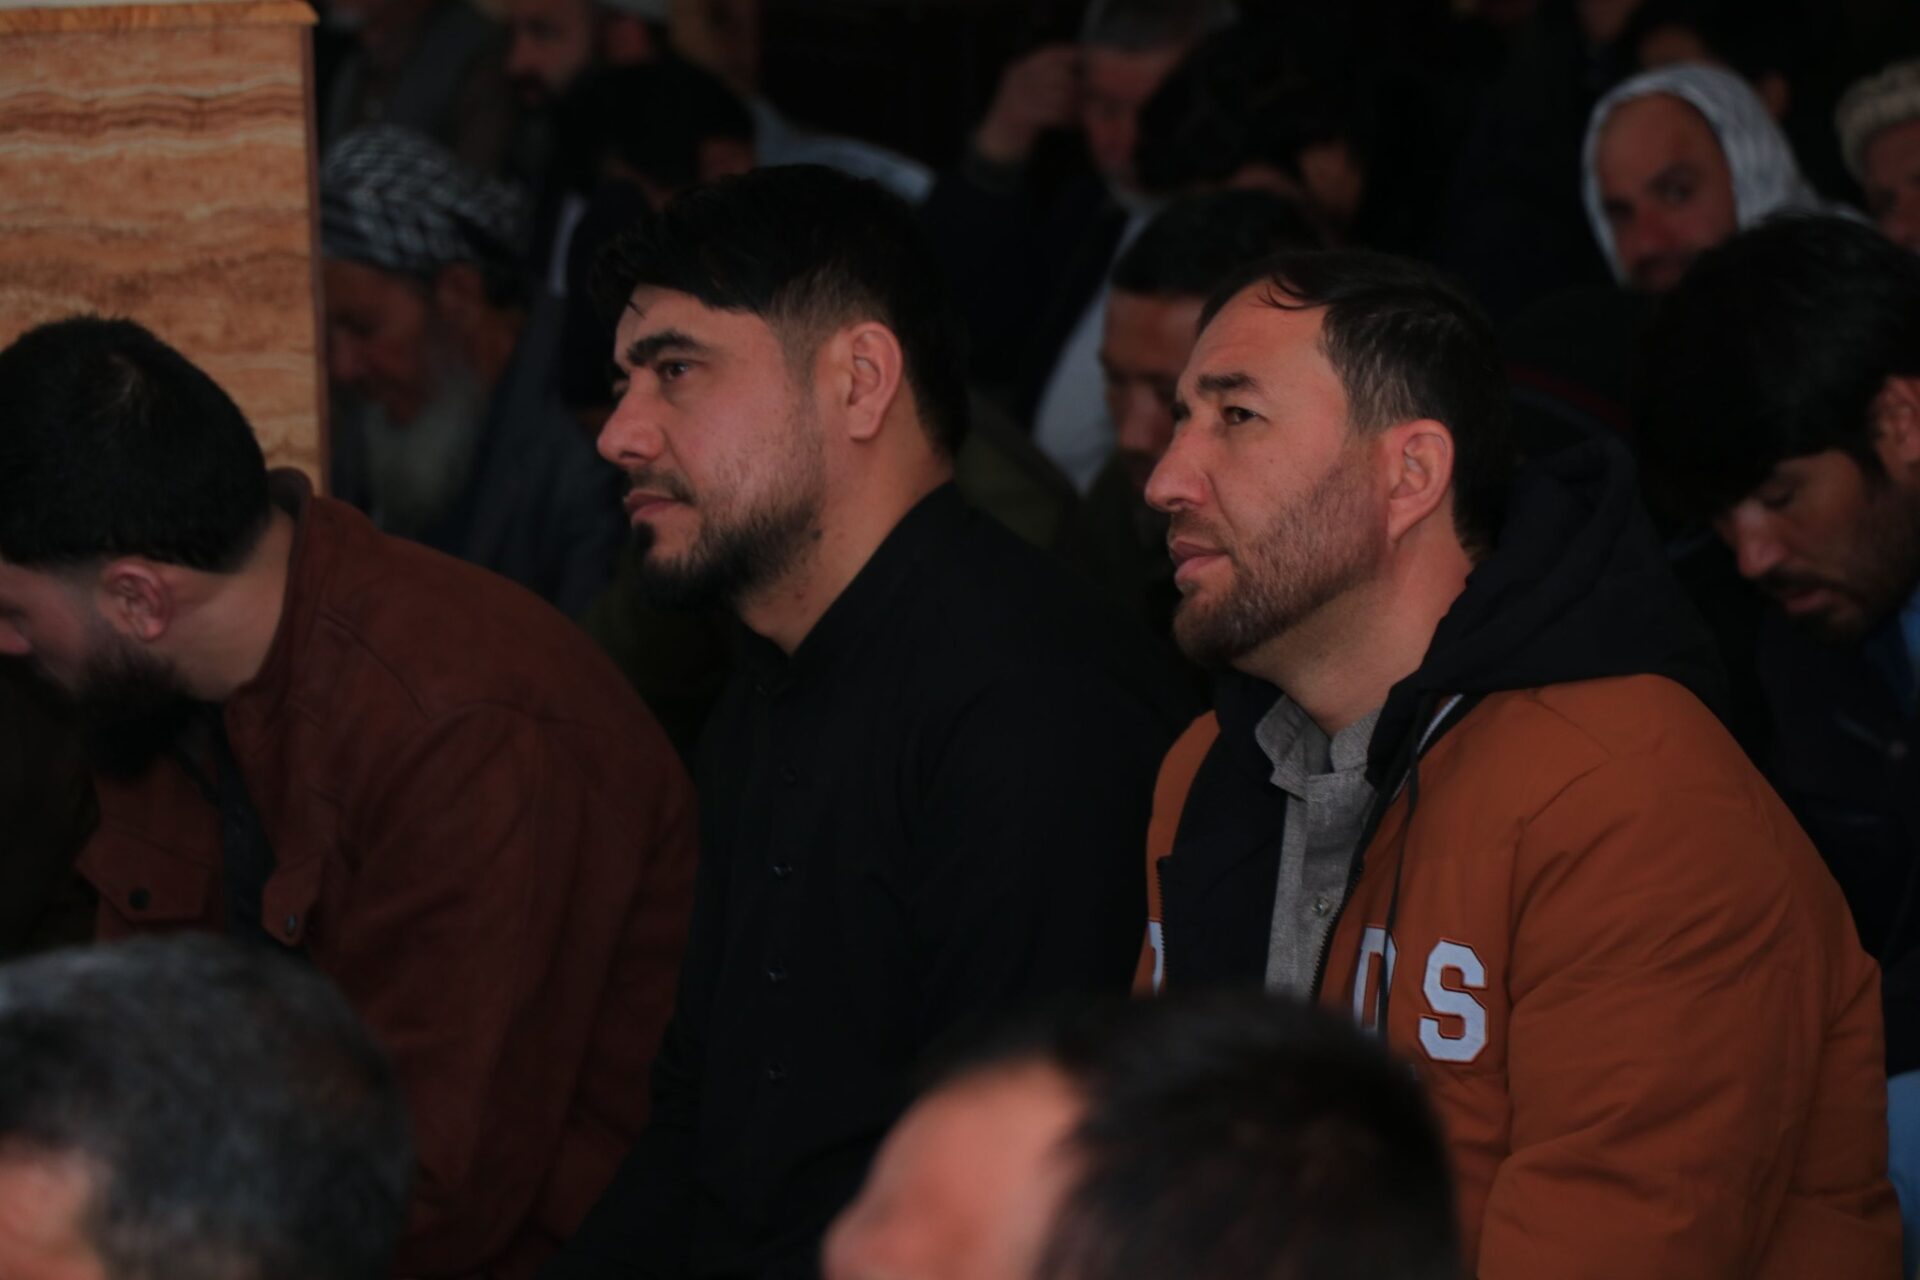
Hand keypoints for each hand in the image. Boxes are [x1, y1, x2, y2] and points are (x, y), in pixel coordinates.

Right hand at [974, 44, 1080, 168]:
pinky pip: (1051, 114)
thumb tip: (1079, 75)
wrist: (997, 143)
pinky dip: (1066, 118)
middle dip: (1078, 84)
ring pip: (1057, 95)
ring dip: (1076, 104)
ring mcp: (1017, 96)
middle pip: (1057, 74)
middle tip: (1095, 92)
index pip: (1049, 54)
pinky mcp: (1021, 116)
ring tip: (1088, 110)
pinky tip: (1075, 123)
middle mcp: (1018, 79)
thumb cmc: (1020, 117)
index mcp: (1020, 69)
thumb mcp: (1029, 93)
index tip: (1089, 59)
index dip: (1071, 55)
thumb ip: (1046, 81)